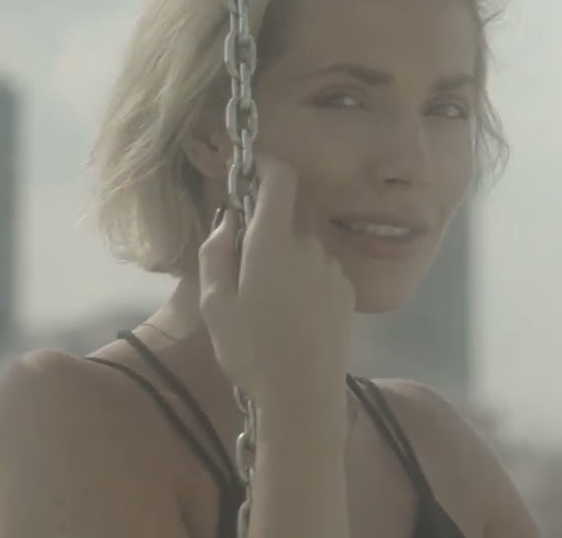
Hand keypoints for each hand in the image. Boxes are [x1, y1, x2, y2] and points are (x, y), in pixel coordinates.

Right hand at [198, 153, 355, 401]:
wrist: (304, 395)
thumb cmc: (250, 350)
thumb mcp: (214, 303)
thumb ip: (217, 252)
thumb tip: (229, 220)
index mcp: (273, 241)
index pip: (281, 178)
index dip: (267, 165)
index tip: (251, 168)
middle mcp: (309, 245)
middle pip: (286, 221)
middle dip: (264, 235)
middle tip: (242, 274)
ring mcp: (333, 268)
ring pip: (302, 250)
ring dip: (285, 263)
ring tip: (267, 309)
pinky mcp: (347, 291)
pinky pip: (320, 273)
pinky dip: (304, 283)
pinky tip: (292, 320)